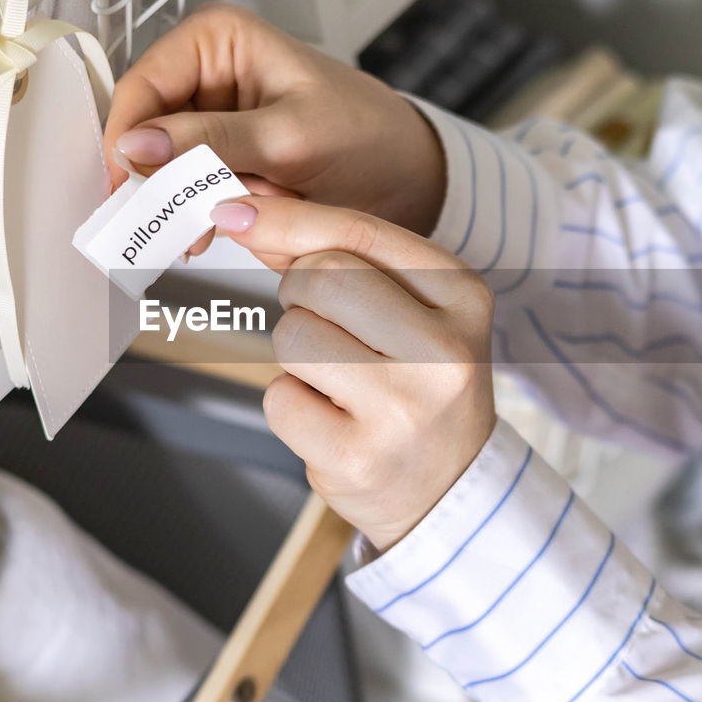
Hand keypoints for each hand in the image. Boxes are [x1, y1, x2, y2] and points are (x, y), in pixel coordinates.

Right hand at [103, 3, 445, 256]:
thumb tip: (138, 146)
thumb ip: (211, 141)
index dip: (127, 139)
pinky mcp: (220, 157)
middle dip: (160, 179)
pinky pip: (185, 187)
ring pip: (162, 166)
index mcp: (217, 39)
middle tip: (168, 221)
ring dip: (180, 203)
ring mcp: (212, 118)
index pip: (141, 86)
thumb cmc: (369, 138)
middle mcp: (207, 72)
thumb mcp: (289, 138)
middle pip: (145, 129)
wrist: (411, 178)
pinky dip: (196, 215)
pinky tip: (210, 233)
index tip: (126, 187)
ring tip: (201, 232)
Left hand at [208, 196, 496, 550]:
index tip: (237, 212)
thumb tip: (245, 214)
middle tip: (326, 328)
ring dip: (294, 352)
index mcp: (464, 297)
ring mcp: (402, 409)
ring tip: (337, 380)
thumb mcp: (411, 310)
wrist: (450, 488)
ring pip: (292, 334)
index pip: (359, 234)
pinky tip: (332, 421)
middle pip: (319, 276)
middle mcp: (443, 351)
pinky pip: (279, 398)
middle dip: (298, 294)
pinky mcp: (357, 457)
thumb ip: (340, 257)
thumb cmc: (419, 384)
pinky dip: (291, 405)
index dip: (287, 220)